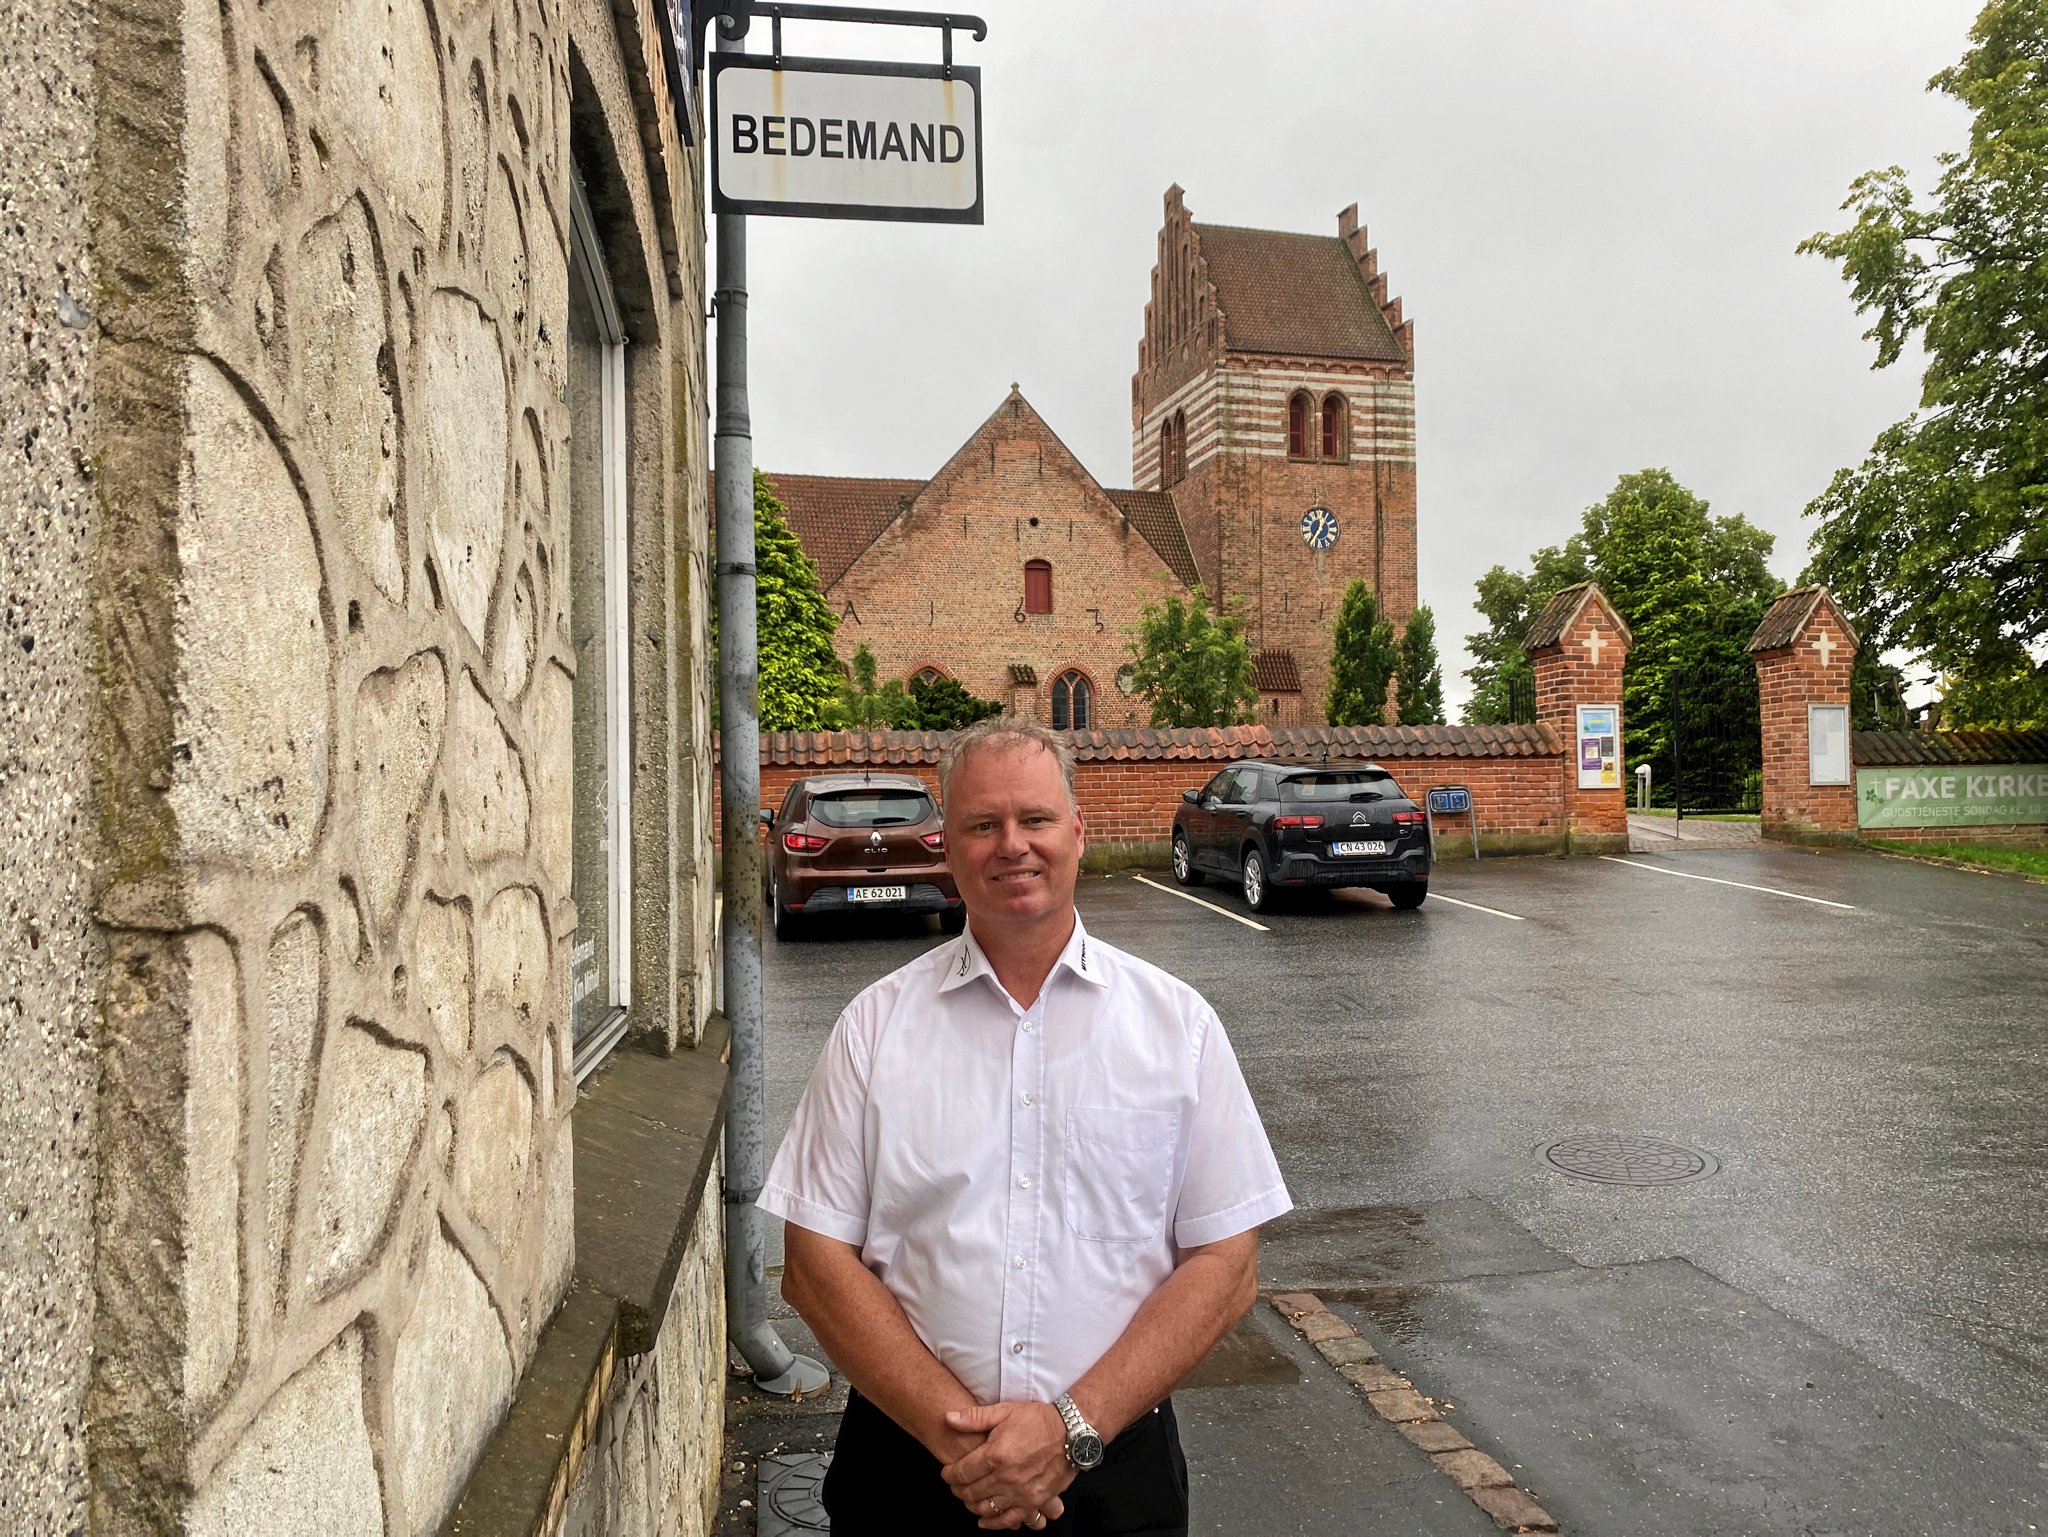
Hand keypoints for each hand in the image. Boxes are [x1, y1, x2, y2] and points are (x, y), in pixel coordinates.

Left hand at [940, 1402, 1074, 1529]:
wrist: (1071, 1433)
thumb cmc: (1038, 1420)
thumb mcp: (1004, 1411)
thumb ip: (974, 1418)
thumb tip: (948, 1418)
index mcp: (995, 1455)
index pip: (961, 1472)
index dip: (949, 1474)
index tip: (947, 1472)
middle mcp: (1006, 1477)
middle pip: (970, 1491)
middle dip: (958, 1489)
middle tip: (955, 1484)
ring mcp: (1020, 1492)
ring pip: (986, 1507)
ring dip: (972, 1504)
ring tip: (969, 1497)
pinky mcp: (1034, 1501)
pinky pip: (1009, 1520)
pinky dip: (994, 1523)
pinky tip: (985, 1520)